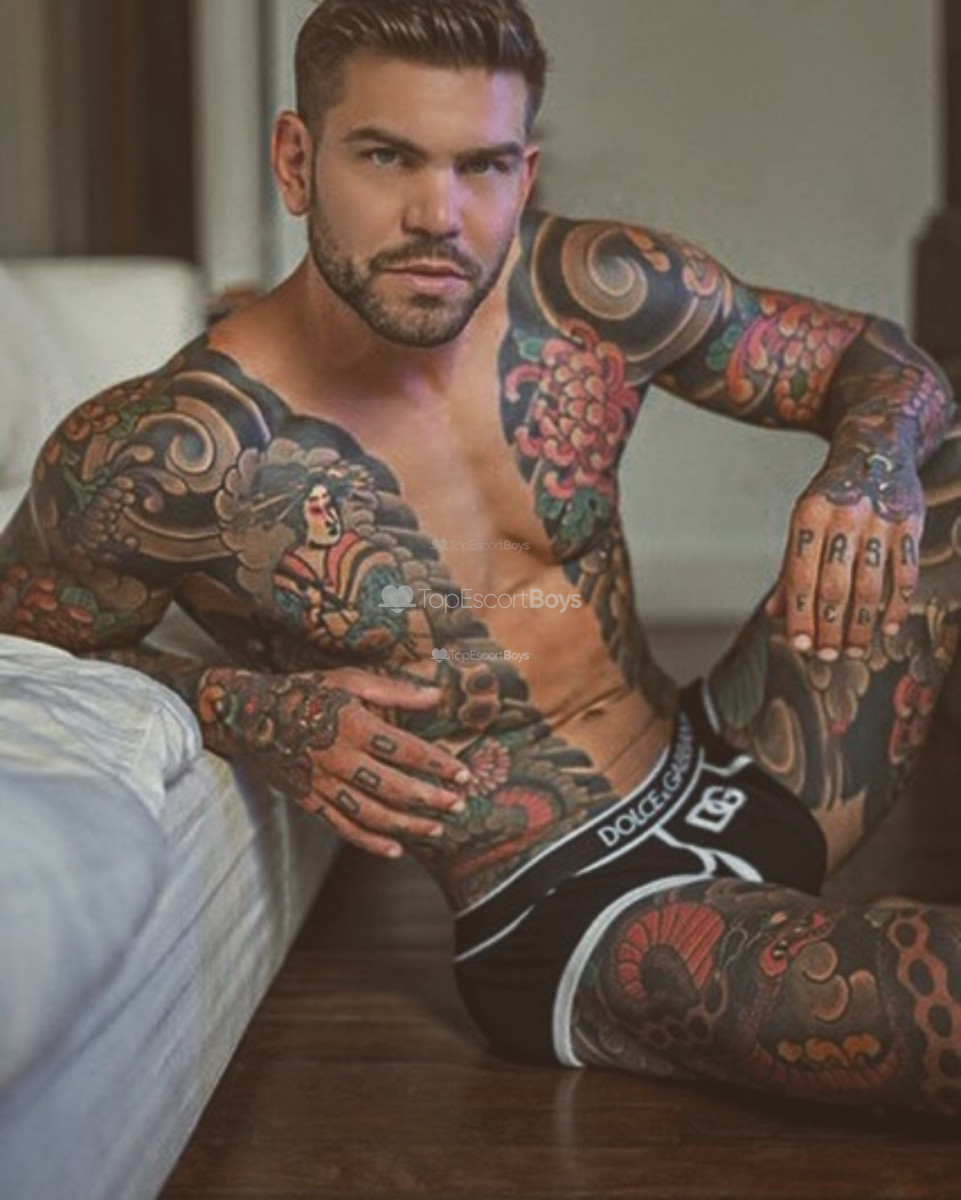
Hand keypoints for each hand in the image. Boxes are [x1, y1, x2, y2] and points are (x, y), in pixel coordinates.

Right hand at [198, 666, 468, 857]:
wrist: (249, 715)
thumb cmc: (306, 692)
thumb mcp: (349, 680)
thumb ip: (395, 690)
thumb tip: (437, 695)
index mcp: (353, 725)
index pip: (406, 750)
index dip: (438, 764)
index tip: (464, 774)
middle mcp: (339, 758)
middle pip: (394, 786)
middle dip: (431, 799)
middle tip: (459, 806)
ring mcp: (323, 784)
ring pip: (372, 813)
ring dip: (408, 825)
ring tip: (437, 830)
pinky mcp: (310, 801)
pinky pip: (343, 827)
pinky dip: (370, 842)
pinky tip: (396, 850)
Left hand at [766, 456, 924, 658]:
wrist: (876, 449)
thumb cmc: (832, 495)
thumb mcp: (804, 522)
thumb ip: (791, 567)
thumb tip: (775, 615)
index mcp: (809, 515)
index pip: (800, 576)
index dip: (800, 614)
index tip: (800, 644)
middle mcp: (843, 516)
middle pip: (834, 587)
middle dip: (829, 627)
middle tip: (827, 655)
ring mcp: (879, 520)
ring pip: (869, 586)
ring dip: (861, 625)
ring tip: (855, 650)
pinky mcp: (909, 524)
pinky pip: (904, 574)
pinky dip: (896, 606)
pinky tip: (887, 628)